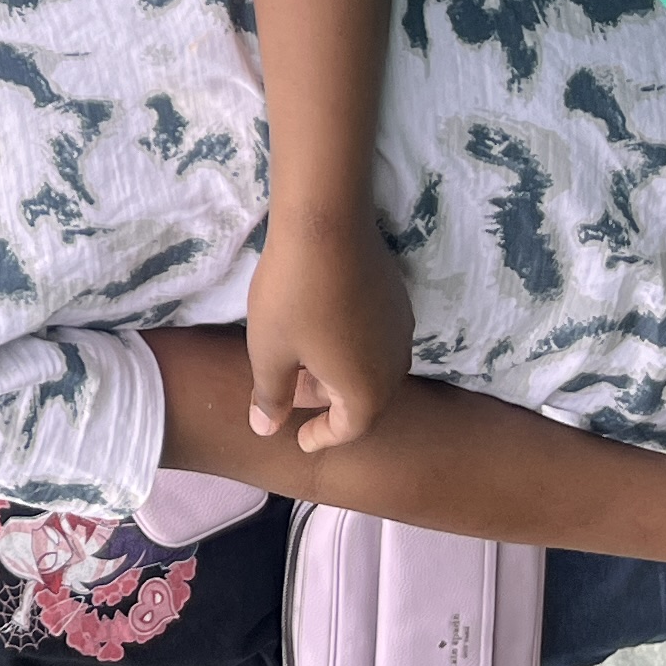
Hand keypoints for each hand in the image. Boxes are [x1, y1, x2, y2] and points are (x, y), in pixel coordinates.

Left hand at [243, 211, 413, 455]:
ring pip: (370, 366)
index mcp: (367, 389)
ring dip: (337, 372)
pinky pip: (374, 338)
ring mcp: (400, 328)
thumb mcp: (269, 352)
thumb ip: (270, 396)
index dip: (322, 437)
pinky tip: (321, 328)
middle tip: (288, 394)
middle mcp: (394, 364)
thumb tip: (266, 429)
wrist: (325, 225)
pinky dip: (348, 346)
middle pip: (363, 398)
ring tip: (299, 360)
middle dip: (324, 401)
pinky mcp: (397, 297)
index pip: (348, 429)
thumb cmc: (293, 297)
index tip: (299, 441)